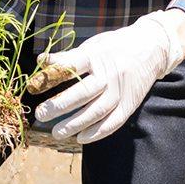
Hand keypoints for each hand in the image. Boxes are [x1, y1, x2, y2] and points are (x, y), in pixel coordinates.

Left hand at [30, 12, 184, 144]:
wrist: (151, 48)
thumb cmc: (113, 47)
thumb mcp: (92, 46)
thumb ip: (68, 57)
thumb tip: (41, 60)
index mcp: (97, 55)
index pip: (72, 67)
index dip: (52, 77)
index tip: (33, 87)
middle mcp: (110, 73)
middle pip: (84, 92)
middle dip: (61, 105)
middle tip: (41, 114)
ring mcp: (122, 89)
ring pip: (98, 110)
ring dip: (76, 124)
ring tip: (56, 132)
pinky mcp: (131, 103)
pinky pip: (114, 121)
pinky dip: (97, 132)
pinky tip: (81, 138)